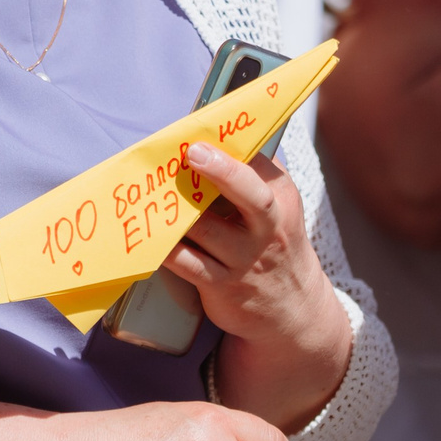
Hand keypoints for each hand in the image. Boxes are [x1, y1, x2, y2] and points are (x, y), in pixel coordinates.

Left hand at [162, 143, 335, 346]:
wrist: (291, 308)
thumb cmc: (275, 243)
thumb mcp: (280, 207)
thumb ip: (256, 173)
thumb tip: (217, 134)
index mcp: (280, 200)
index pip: (260, 166)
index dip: (231, 148)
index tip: (202, 132)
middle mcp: (267, 228)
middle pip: (251, 195)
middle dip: (222, 171)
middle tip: (193, 152)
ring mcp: (244, 258)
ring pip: (207, 229)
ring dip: (178, 210)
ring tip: (152, 188)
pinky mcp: (221, 284)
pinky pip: (187, 263)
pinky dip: (166, 247)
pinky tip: (149, 233)